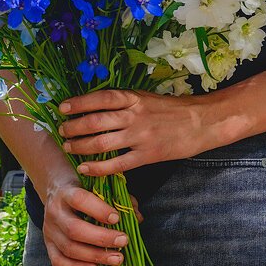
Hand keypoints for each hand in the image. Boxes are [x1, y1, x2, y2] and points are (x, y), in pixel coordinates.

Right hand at [39, 178, 131, 265]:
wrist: (56, 190)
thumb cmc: (85, 189)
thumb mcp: (99, 186)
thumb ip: (118, 199)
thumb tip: (137, 218)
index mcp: (66, 191)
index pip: (79, 200)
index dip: (98, 210)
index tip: (117, 218)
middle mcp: (54, 211)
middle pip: (74, 229)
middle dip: (101, 238)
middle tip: (124, 241)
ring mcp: (49, 230)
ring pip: (69, 248)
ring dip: (95, 256)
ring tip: (118, 258)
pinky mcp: (48, 245)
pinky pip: (59, 261)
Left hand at [57, 88, 226, 176]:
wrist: (202, 122)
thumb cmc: (174, 110)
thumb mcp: (148, 98)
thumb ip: (126, 102)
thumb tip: (97, 107)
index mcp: (135, 98)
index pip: (101, 98)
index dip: (79, 103)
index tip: (63, 108)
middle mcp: (135, 115)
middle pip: (95, 121)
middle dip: (74, 127)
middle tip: (62, 131)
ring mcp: (141, 136)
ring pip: (102, 142)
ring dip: (80, 146)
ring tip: (70, 148)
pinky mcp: (148, 155)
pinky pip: (117, 163)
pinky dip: (98, 167)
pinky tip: (86, 168)